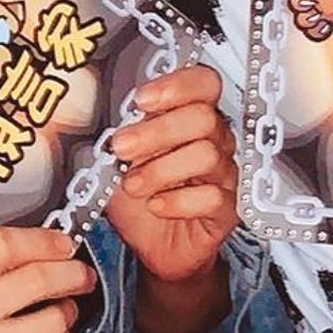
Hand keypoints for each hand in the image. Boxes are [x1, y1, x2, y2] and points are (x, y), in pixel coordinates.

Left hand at [107, 65, 237, 295]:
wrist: (156, 249)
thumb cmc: (142, 197)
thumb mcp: (122, 161)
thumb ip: (122, 136)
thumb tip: (105, 120)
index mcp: (192, 118)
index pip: (203, 83)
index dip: (177, 85)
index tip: (142, 100)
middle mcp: (215, 141)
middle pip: (203, 118)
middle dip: (158, 130)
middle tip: (123, 147)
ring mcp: (224, 175)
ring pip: (207, 155)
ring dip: (161, 169)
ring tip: (133, 185)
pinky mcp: (226, 210)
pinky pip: (212, 198)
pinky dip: (178, 201)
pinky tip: (156, 205)